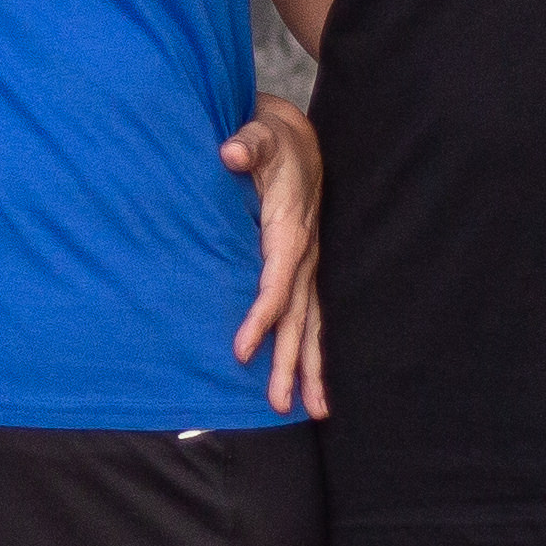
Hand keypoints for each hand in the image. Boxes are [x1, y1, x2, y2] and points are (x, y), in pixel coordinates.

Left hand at [223, 95, 327, 417]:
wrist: (296, 141)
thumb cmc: (273, 141)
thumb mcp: (260, 134)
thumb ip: (247, 143)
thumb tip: (231, 152)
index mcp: (290, 231)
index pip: (277, 284)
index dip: (260, 317)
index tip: (241, 351)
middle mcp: (304, 256)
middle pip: (298, 318)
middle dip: (291, 362)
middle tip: (281, 404)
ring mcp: (308, 266)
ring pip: (311, 325)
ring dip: (310, 368)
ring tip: (313, 410)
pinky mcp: (304, 271)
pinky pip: (310, 317)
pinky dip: (312, 351)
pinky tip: (312, 384)